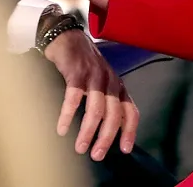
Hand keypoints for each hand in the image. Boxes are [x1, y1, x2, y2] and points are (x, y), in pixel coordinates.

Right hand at [44, 28, 138, 160]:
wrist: (67, 36)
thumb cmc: (83, 63)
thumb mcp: (101, 81)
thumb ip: (106, 100)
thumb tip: (104, 130)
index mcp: (118, 85)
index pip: (131, 111)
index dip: (130, 131)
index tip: (124, 150)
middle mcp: (110, 81)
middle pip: (114, 114)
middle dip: (106, 137)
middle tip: (96, 155)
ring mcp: (94, 76)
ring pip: (96, 109)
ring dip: (89, 131)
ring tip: (79, 147)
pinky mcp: (76, 72)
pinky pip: (74, 97)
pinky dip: (68, 115)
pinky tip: (62, 128)